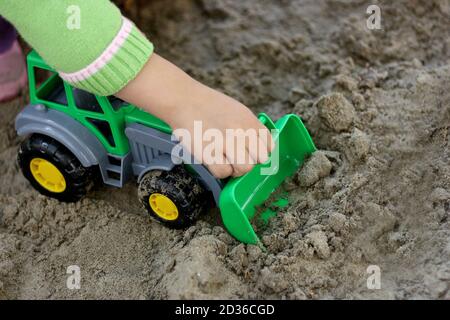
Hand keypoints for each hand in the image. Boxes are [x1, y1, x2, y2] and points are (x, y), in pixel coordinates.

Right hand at [117, 54, 273, 177]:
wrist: (184, 99)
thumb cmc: (209, 106)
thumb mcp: (238, 111)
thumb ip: (251, 128)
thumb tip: (260, 148)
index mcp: (250, 120)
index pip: (269, 146)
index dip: (259, 152)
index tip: (250, 153)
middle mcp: (241, 130)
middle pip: (259, 160)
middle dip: (249, 161)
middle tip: (235, 157)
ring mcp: (226, 141)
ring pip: (244, 168)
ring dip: (235, 168)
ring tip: (224, 160)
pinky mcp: (209, 151)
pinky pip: (224, 172)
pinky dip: (220, 170)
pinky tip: (213, 160)